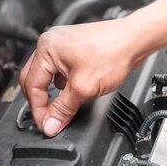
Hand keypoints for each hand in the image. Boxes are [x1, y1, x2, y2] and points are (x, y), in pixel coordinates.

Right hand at [19, 19, 140, 136]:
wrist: (135, 40)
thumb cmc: (113, 52)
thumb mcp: (83, 88)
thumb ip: (63, 109)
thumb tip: (50, 124)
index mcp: (46, 48)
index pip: (32, 85)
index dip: (37, 109)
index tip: (45, 125)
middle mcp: (51, 43)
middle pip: (34, 79)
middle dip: (40, 102)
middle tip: (49, 120)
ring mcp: (62, 45)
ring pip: (48, 76)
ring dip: (52, 94)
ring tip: (61, 108)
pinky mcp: (74, 50)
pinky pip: (60, 71)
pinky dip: (63, 85)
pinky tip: (73, 92)